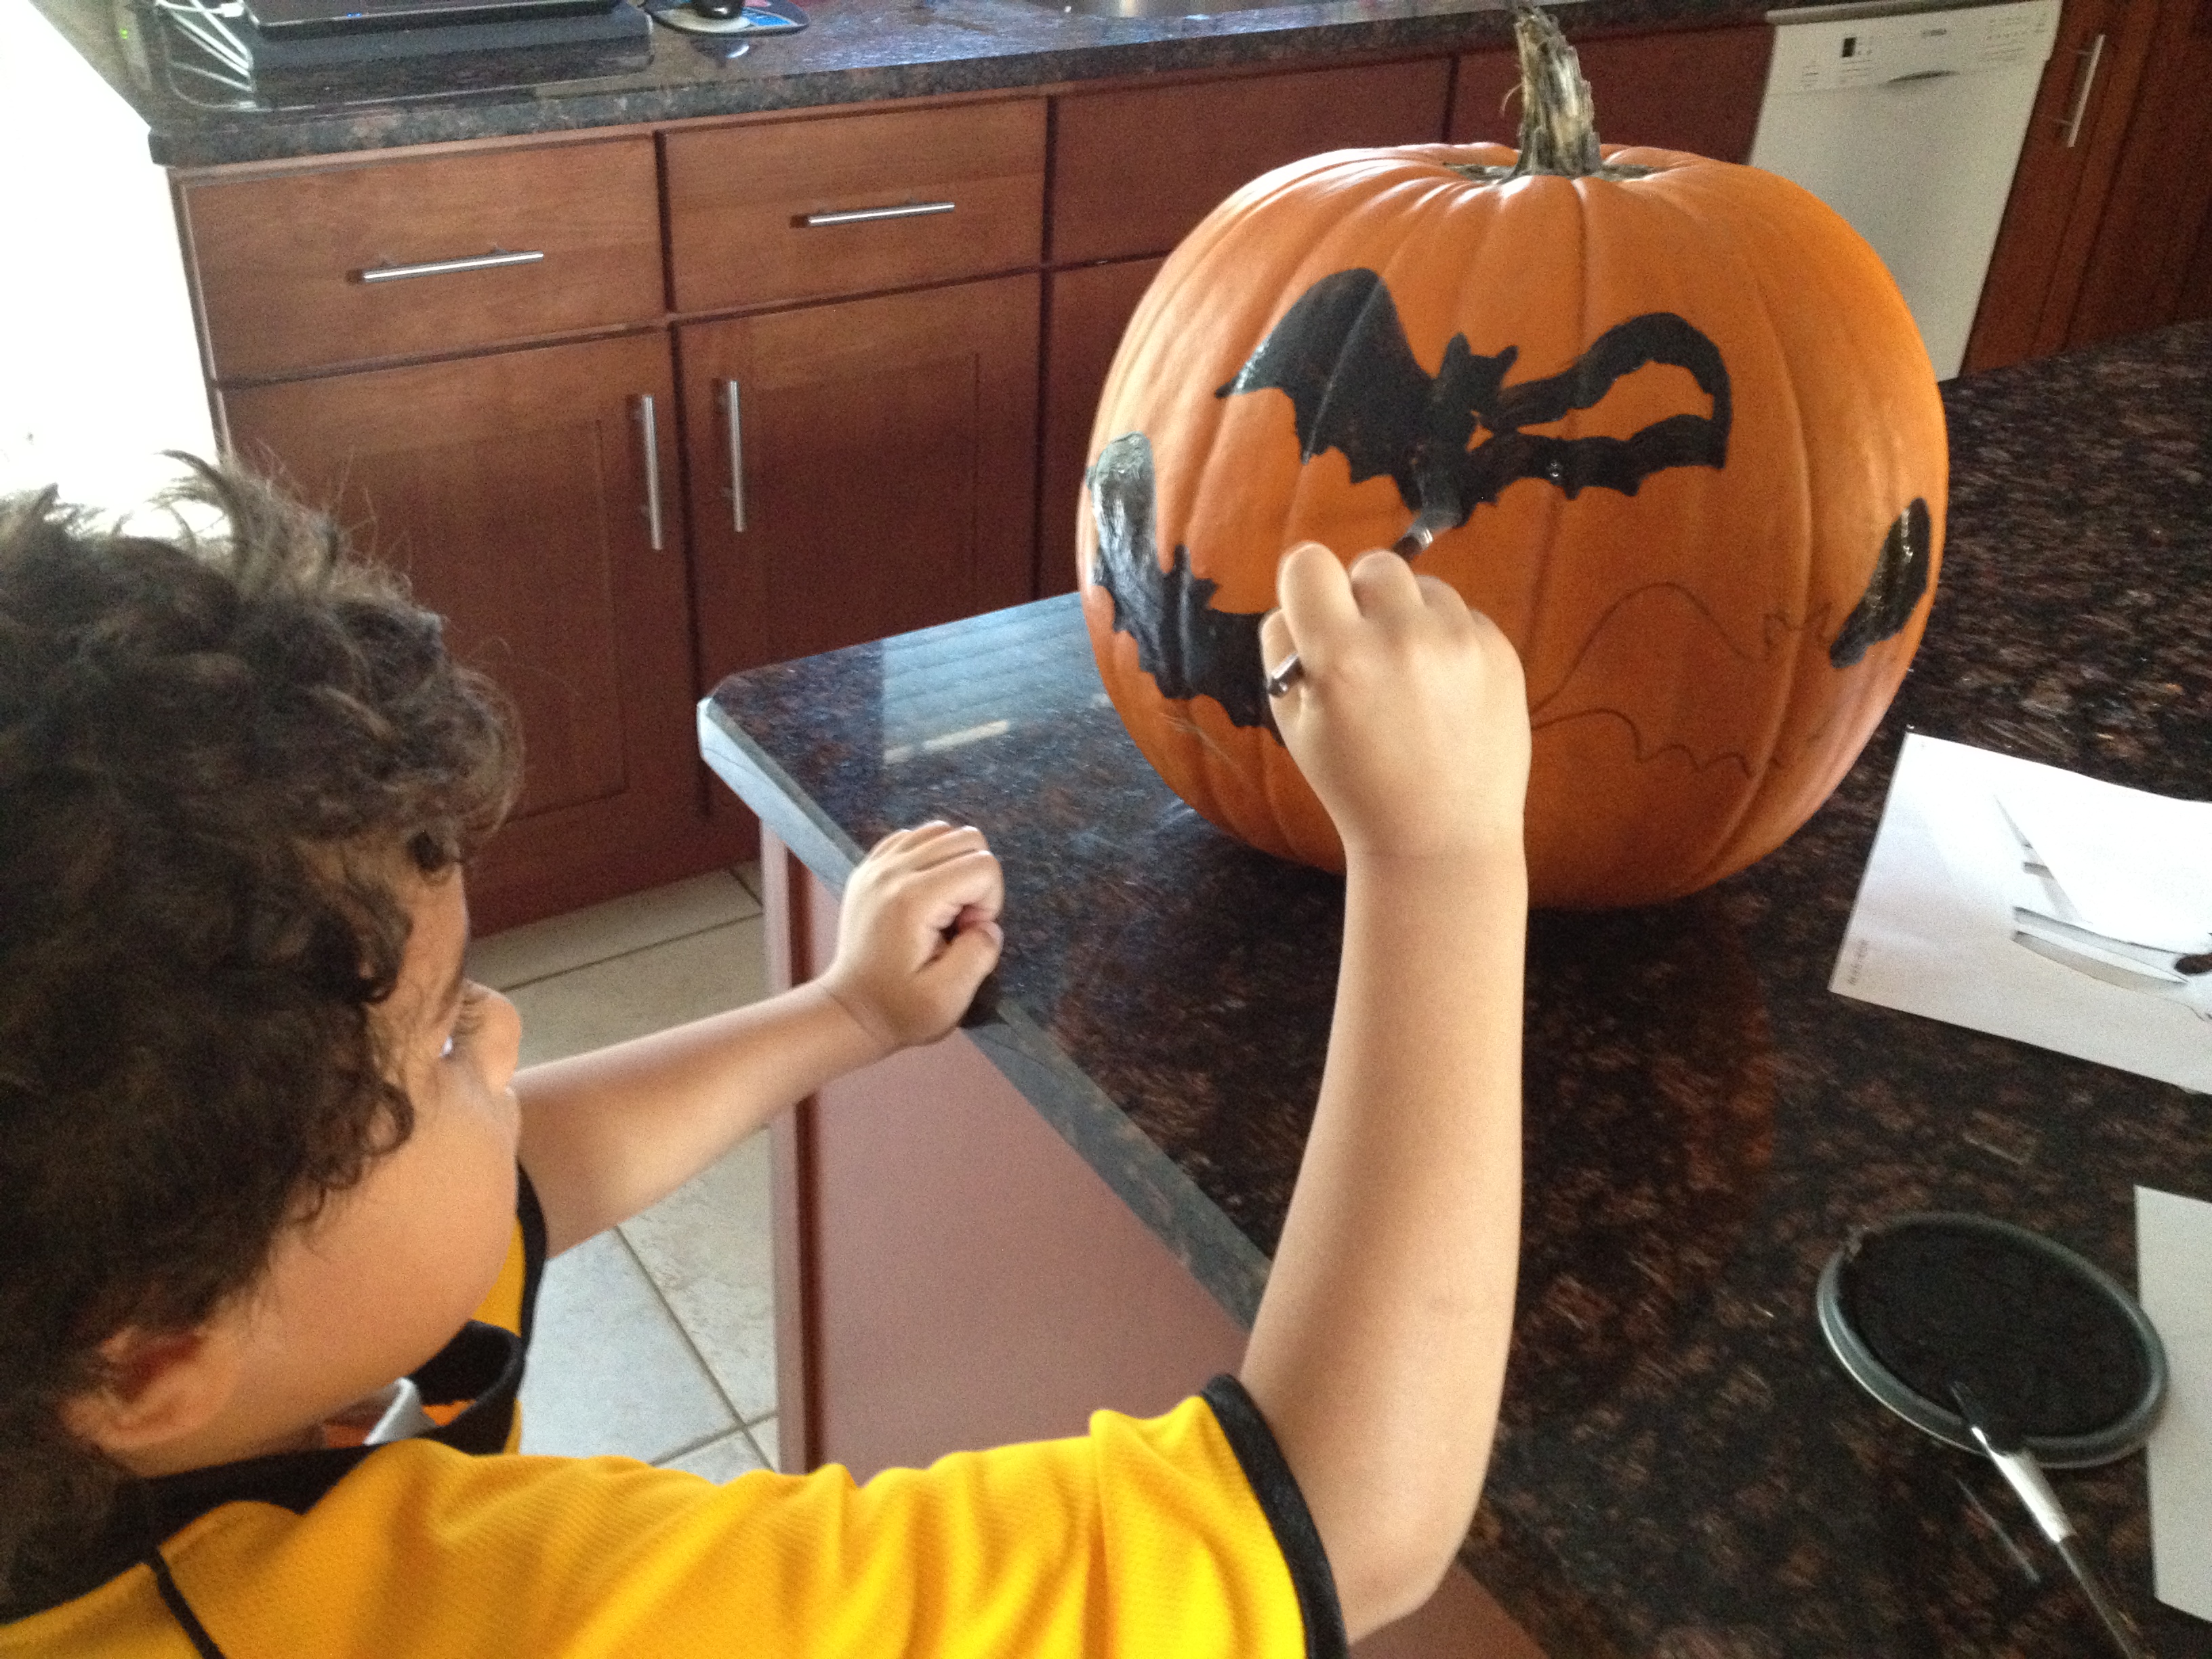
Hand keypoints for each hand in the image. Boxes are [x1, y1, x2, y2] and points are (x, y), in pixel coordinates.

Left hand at [819, 822, 1003, 1053]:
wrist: (851, 1009)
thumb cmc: (900, 1009)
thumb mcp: (949, 998)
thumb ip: (979, 955)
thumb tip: (987, 925)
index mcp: (914, 900)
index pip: (983, 866)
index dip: (988, 903)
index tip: (965, 936)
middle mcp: (893, 871)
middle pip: (966, 838)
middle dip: (976, 880)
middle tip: (956, 922)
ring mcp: (877, 865)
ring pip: (942, 830)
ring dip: (955, 865)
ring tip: (942, 906)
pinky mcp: (869, 867)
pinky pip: (914, 837)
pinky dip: (930, 857)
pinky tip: (925, 893)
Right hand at [1260, 543, 1529, 863]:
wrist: (1440, 838)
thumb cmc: (1355, 785)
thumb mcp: (1293, 724)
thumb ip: (1283, 649)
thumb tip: (1297, 599)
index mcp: (1339, 658)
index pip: (1308, 563)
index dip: (1306, 586)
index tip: (1316, 612)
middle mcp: (1402, 638)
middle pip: (1373, 564)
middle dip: (1362, 598)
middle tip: (1366, 647)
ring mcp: (1460, 642)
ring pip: (1424, 585)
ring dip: (1410, 616)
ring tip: (1410, 677)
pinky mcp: (1501, 651)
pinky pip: (1463, 615)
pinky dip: (1449, 642)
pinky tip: (1444, 693)